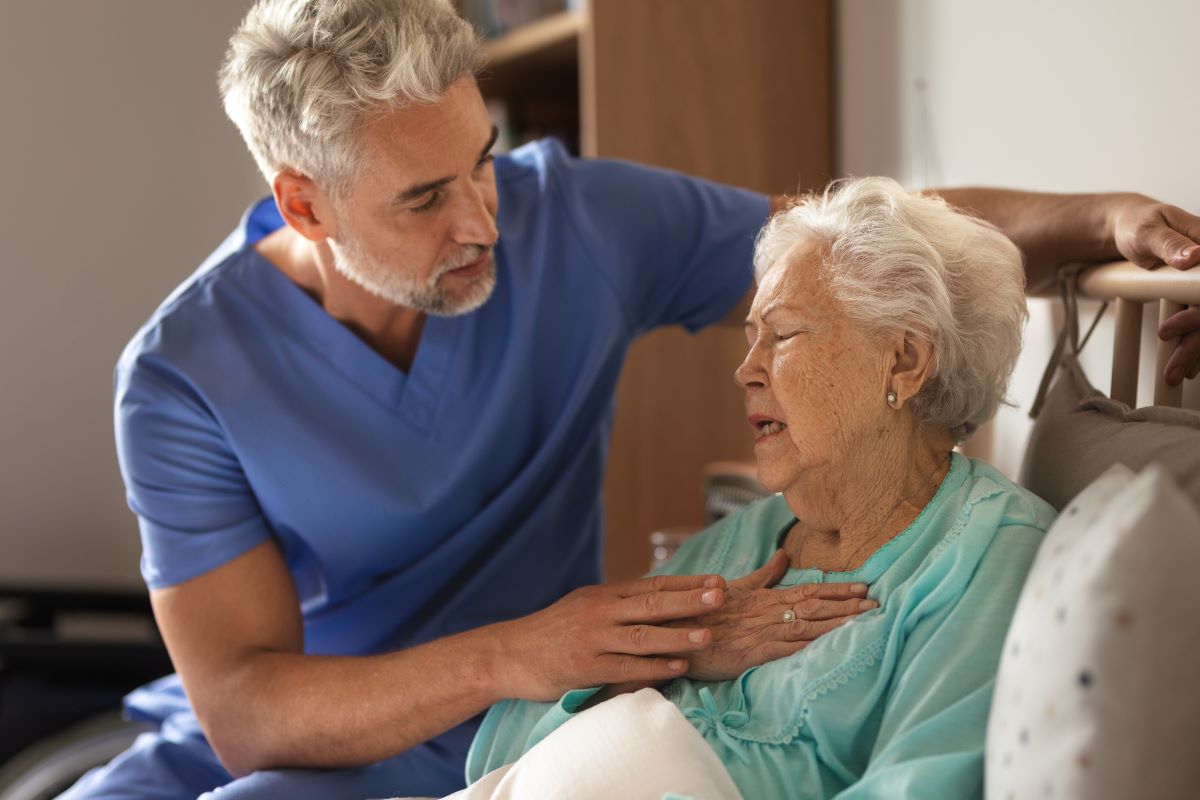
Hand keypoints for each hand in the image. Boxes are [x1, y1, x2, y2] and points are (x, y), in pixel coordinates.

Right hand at [490, 573, 726, 701]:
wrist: (510, 653)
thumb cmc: (552, 631)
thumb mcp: (584, 606)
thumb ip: (619, 604)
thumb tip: (659, 599)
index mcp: (605, 595)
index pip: (654, 584)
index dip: (687, 583)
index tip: (717, 581)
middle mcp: (601, 612)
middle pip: (652, 603)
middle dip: (689, 600)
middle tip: (721, 597)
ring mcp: (593, 640)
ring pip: (642, 635)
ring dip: (677, 634)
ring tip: (707, 634)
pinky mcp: (586, 668)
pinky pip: (626, 667)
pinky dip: (654, 667)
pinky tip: (677, 666)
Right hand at [677, 550, 875, 681]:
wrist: (673, 630)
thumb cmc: (702, 611)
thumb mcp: (733, 588)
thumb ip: (762, 575)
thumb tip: (784, 554)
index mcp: (764, 597)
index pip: (807, 591)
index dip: (837, 590)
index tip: (864, 587)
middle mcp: (766, 612)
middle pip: (813, 606)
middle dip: (846, 605)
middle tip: (877, 602)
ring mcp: (760, 631)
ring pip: (806, 626)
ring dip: (837, 622)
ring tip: (865, 620)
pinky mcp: (751, 653)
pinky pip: (785, 649)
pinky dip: (809, 647)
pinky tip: (830, 646)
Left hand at [1109, 196, 1199, 385]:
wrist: (1126, 229)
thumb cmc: (1136, 225)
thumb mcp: (1146, 231)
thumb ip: (1169, 244)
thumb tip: (1192, 256)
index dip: (1199, 312)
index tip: (1172, 328)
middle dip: (1195, 341)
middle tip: (1173, 366)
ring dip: (1195, 351)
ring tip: (1175, 374)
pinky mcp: (1194, 297)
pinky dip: (1195, 348)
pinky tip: (1189, 368)